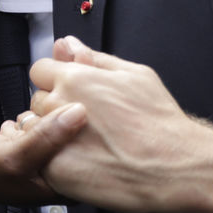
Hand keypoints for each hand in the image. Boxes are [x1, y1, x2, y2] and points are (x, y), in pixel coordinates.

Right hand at [0, 102, 85, 205]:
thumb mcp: (14, 156)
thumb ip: (47, 137)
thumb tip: (79, 112)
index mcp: (66, 187)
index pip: (90, 150)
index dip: (75, 130)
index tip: (54, 123)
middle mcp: (61, 173)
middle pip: (75, 132)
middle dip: (52, 121)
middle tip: (28, 130)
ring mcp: (49, 157)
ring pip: (58, 121)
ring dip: (36, 118)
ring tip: (18, 133)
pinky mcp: (37, 142)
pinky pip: (43, 119)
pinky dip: (27, 118)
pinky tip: (15, 129)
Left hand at [27, 36, 212, 212]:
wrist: (177, 166)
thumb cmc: (160, 121)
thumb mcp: (134, 74)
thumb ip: (94, 57)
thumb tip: (67, 43)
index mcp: (76, 78)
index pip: (40, 70)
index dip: (54, 80)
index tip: (69, 93)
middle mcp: (61, 104)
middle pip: (37, 100)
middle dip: (53, 107)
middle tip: (83, 121)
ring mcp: (56, 138)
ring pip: (36, 129)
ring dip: (50, 133)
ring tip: (83, 142)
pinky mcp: (56, 169)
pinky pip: (42, 158)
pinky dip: (55, 159)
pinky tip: (81, 161)